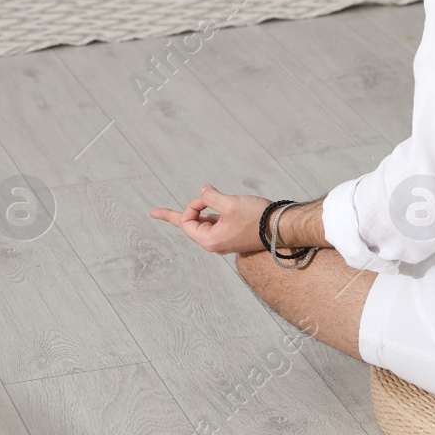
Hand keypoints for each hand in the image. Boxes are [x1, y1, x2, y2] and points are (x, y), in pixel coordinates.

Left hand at [150, 184, 269, 253]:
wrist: (282, 226)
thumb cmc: (257, 217)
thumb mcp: (230, 203)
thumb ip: (211, 197)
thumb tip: (202, 191)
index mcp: (210, 240)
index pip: (186, 223)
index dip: (191, 206)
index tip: (205, 197)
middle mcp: (215, 243)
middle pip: (190, 226)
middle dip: (180, 213)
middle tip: (153, 213)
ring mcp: (223, 239)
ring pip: (202, 223)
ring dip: (195, 212)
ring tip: (163, 214)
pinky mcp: (232, 234)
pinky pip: (213, 223)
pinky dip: (207, 213)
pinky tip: (202, 206)